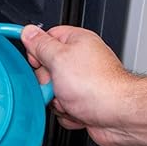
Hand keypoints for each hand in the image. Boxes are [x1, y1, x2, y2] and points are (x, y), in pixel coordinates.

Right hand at [21, 25, 133, 145]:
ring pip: (52, 91)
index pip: (46, 39)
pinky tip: (77, 109)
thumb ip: (40, 45)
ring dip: (55, 100)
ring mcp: (81, 82)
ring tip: (69, 99)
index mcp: (76, 42)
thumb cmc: (97, 86)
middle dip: (46, 82)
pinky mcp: (83, 102)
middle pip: (45, 69)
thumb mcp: (59, 58)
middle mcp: (80, 61)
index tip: (37, 62)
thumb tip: (28, 31)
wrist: (118, 114)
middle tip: (55, 83)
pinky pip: (61, 107)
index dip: (37, 51)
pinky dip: (66, 112)